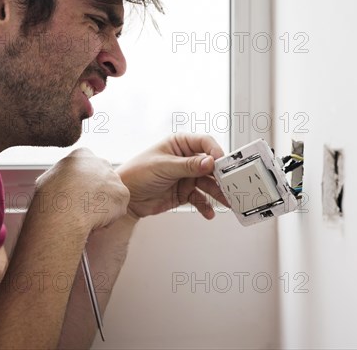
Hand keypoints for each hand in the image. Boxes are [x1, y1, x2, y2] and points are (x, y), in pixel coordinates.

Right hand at [35, 148, 129, 230]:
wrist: (63, 213)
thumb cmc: (50, 198)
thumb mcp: (48, 178)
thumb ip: (62, 175)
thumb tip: (63, 180)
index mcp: (82, 154)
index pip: (87, 165)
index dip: (82, 181)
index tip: (75, 192)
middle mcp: (102, 162)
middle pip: (102, 178)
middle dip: (96, 191)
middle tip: (82, 205)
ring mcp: (114, 178)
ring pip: (111, 193)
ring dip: (102, 204)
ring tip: (86, 214)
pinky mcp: (123, 194)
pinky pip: (118, 207)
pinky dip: (109, 216)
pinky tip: (95, 219)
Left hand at [115, 134, 229, 218]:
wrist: (125, 198)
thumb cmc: (137, 173)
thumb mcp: (164, 167)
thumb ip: (189, 165)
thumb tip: (210, 162)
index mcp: (180, 144)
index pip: (204, 143)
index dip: (215, 152)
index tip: (221, 162)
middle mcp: (186, 159)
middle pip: (210, 165)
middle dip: (221, 176)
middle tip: (231, 184)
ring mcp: (187, 176)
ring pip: (208, 184)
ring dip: (217, 193)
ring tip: (226, 202)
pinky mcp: (185, 192)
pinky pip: (200, 199)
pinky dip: (205, 206)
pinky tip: (210, 212)